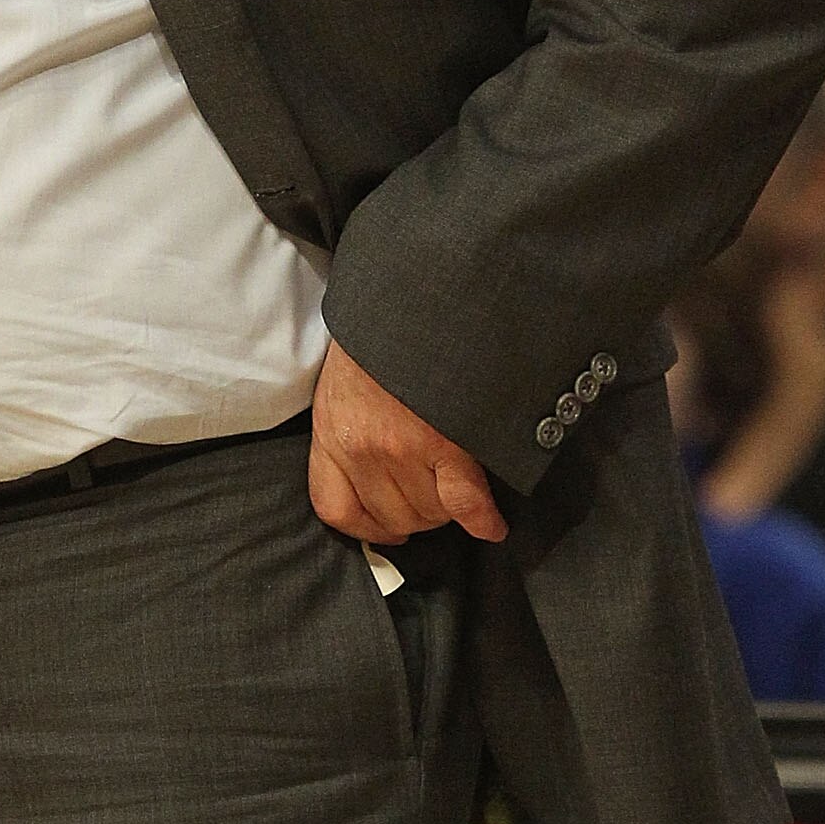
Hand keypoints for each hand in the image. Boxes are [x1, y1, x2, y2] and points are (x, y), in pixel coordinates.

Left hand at [309, 340, 506, 544]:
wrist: (410, 292)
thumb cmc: (380, 332)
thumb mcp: (343, 379)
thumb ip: (350, 424)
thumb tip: (375, 469)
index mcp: (332, 431)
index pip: (336, 509)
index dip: (368, 529)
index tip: (389, 530)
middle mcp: (361, 449)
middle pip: (394, 518)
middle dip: (418, 514)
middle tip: (436, 492)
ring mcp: (401, 450)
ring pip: (431, 514)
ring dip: (449, 508)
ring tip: (460, 483)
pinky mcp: (444, 444)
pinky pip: (465, 503)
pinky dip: (483, 519)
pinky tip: (492, 524)